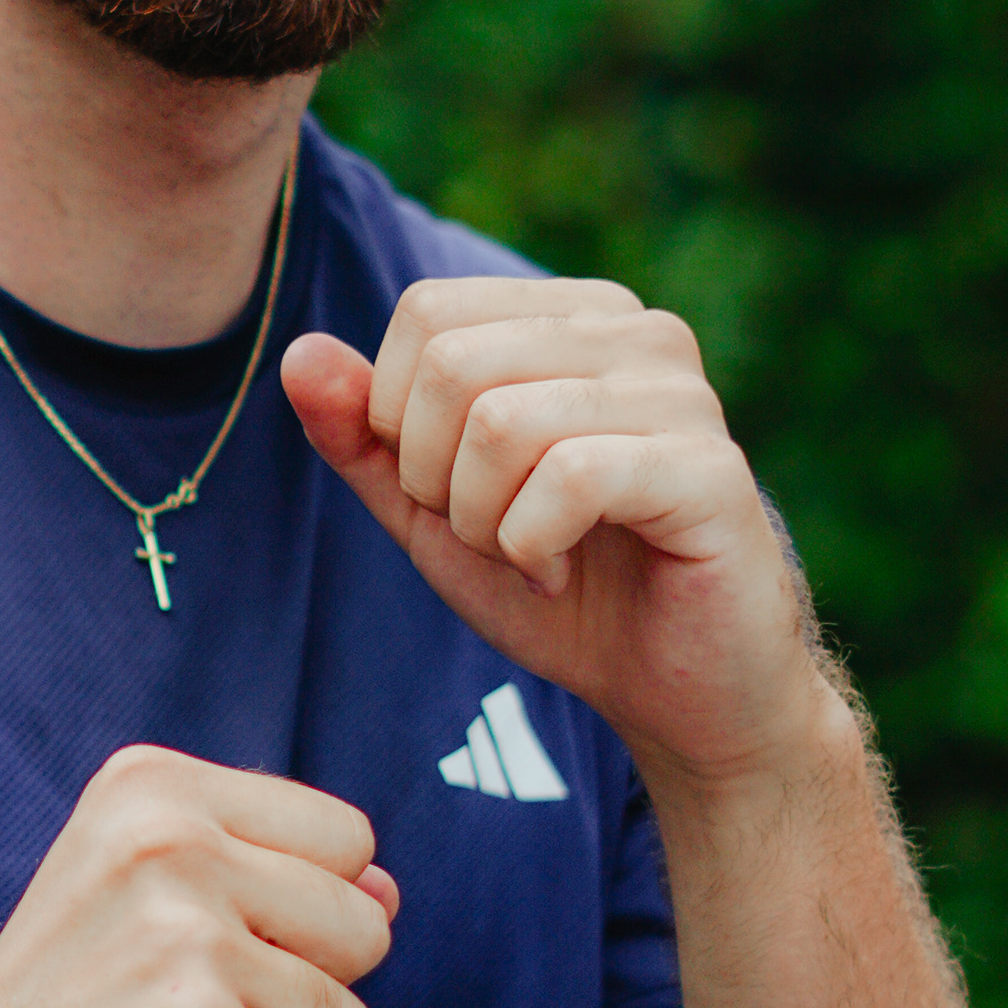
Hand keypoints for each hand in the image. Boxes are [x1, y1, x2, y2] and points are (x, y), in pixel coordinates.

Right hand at [0, 748, 395, 1007]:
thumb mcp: (144, 898)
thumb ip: (274, 878)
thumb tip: (389, 894)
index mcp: (154, 789)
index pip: (347, 837)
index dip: (301, 913)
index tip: (197, 945)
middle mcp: (169, 845)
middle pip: (366, 926)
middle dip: (303, 991)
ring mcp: (184, 944)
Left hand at [282, 278, 826, 788]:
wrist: (677, 694)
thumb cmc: (560, 592)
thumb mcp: (430, 515)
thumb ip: (363, 437)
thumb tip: (299, 354)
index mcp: (573, 316)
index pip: (427, 313)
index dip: (399, 420)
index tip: (452, 491)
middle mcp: (636, 331)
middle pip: (453, 365)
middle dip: (437, 479)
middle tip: (493, 536)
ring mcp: (681, 393)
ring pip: (501, 421)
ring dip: (485, 522)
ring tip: (533, 558)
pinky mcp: (708, 468)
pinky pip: (568, 478)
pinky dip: (532, 547)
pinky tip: (561, 576)